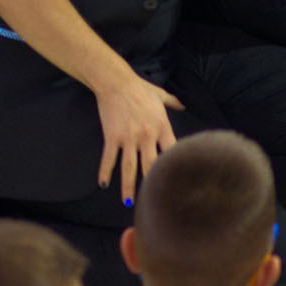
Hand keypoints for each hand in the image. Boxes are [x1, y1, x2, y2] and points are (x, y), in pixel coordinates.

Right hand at [95, 74, 182, 204]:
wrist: (116, 82)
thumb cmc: (139, 87)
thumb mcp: (160, 94)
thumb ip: (172, 102)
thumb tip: (182, 105)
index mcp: (161, 126)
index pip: (171, 152)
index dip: (173, 168)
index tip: (175, 182)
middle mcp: (146, 136)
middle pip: (150, 166)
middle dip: (151, 185)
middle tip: (153, 201)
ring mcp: (129, 138)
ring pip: (129, 168)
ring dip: (128, 187)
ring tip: (128, 203)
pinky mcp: (112, 136)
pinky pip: (109, 158)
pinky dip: (104, 172)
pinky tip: (102, 184)